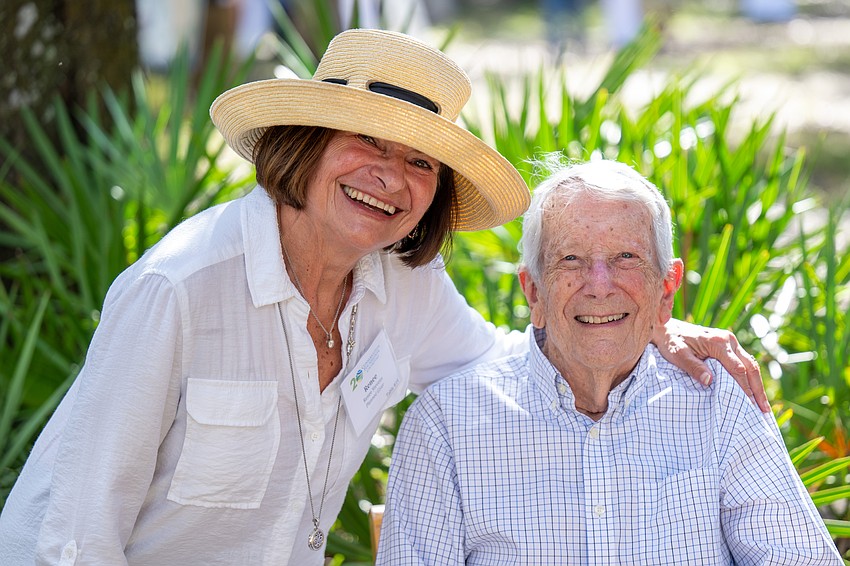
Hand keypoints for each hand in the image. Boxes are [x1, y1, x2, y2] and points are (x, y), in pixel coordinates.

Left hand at [654, 318, 768, 412]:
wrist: (667, 328)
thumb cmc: (671, 342)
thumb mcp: (678, 355)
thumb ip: (694, 367)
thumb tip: (709, 381)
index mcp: (718, 342)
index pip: (737, 368)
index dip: (744, 388)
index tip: (749, 405)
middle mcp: (729, 340)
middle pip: (750, 367)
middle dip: (757, 389)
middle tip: (763, 411)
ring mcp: (730, 342)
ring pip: (750, 365)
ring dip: (757, 385)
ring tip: (762, 406)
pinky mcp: (728, 346)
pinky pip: (743, 363)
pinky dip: (750, 378)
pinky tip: (752, 392)